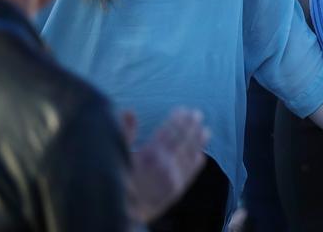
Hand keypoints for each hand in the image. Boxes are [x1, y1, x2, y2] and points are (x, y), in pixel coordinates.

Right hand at [122, 108, 209, 223]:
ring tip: (205, 129)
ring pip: (191, 153)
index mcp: (150, 154)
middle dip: (191, 125)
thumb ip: (125, 133)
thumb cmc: (118, 181)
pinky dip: (197, 159)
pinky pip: (191, 171)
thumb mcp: (117, 156)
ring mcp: (173, 178)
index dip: (177, 119)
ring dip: (199, 139)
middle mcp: (165, 164)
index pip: (169, 130)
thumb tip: (129, 112)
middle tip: (197, 114)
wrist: (123, 212)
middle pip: (183, 139)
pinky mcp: (177, 190)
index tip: (183, 110)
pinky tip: (201, 152)